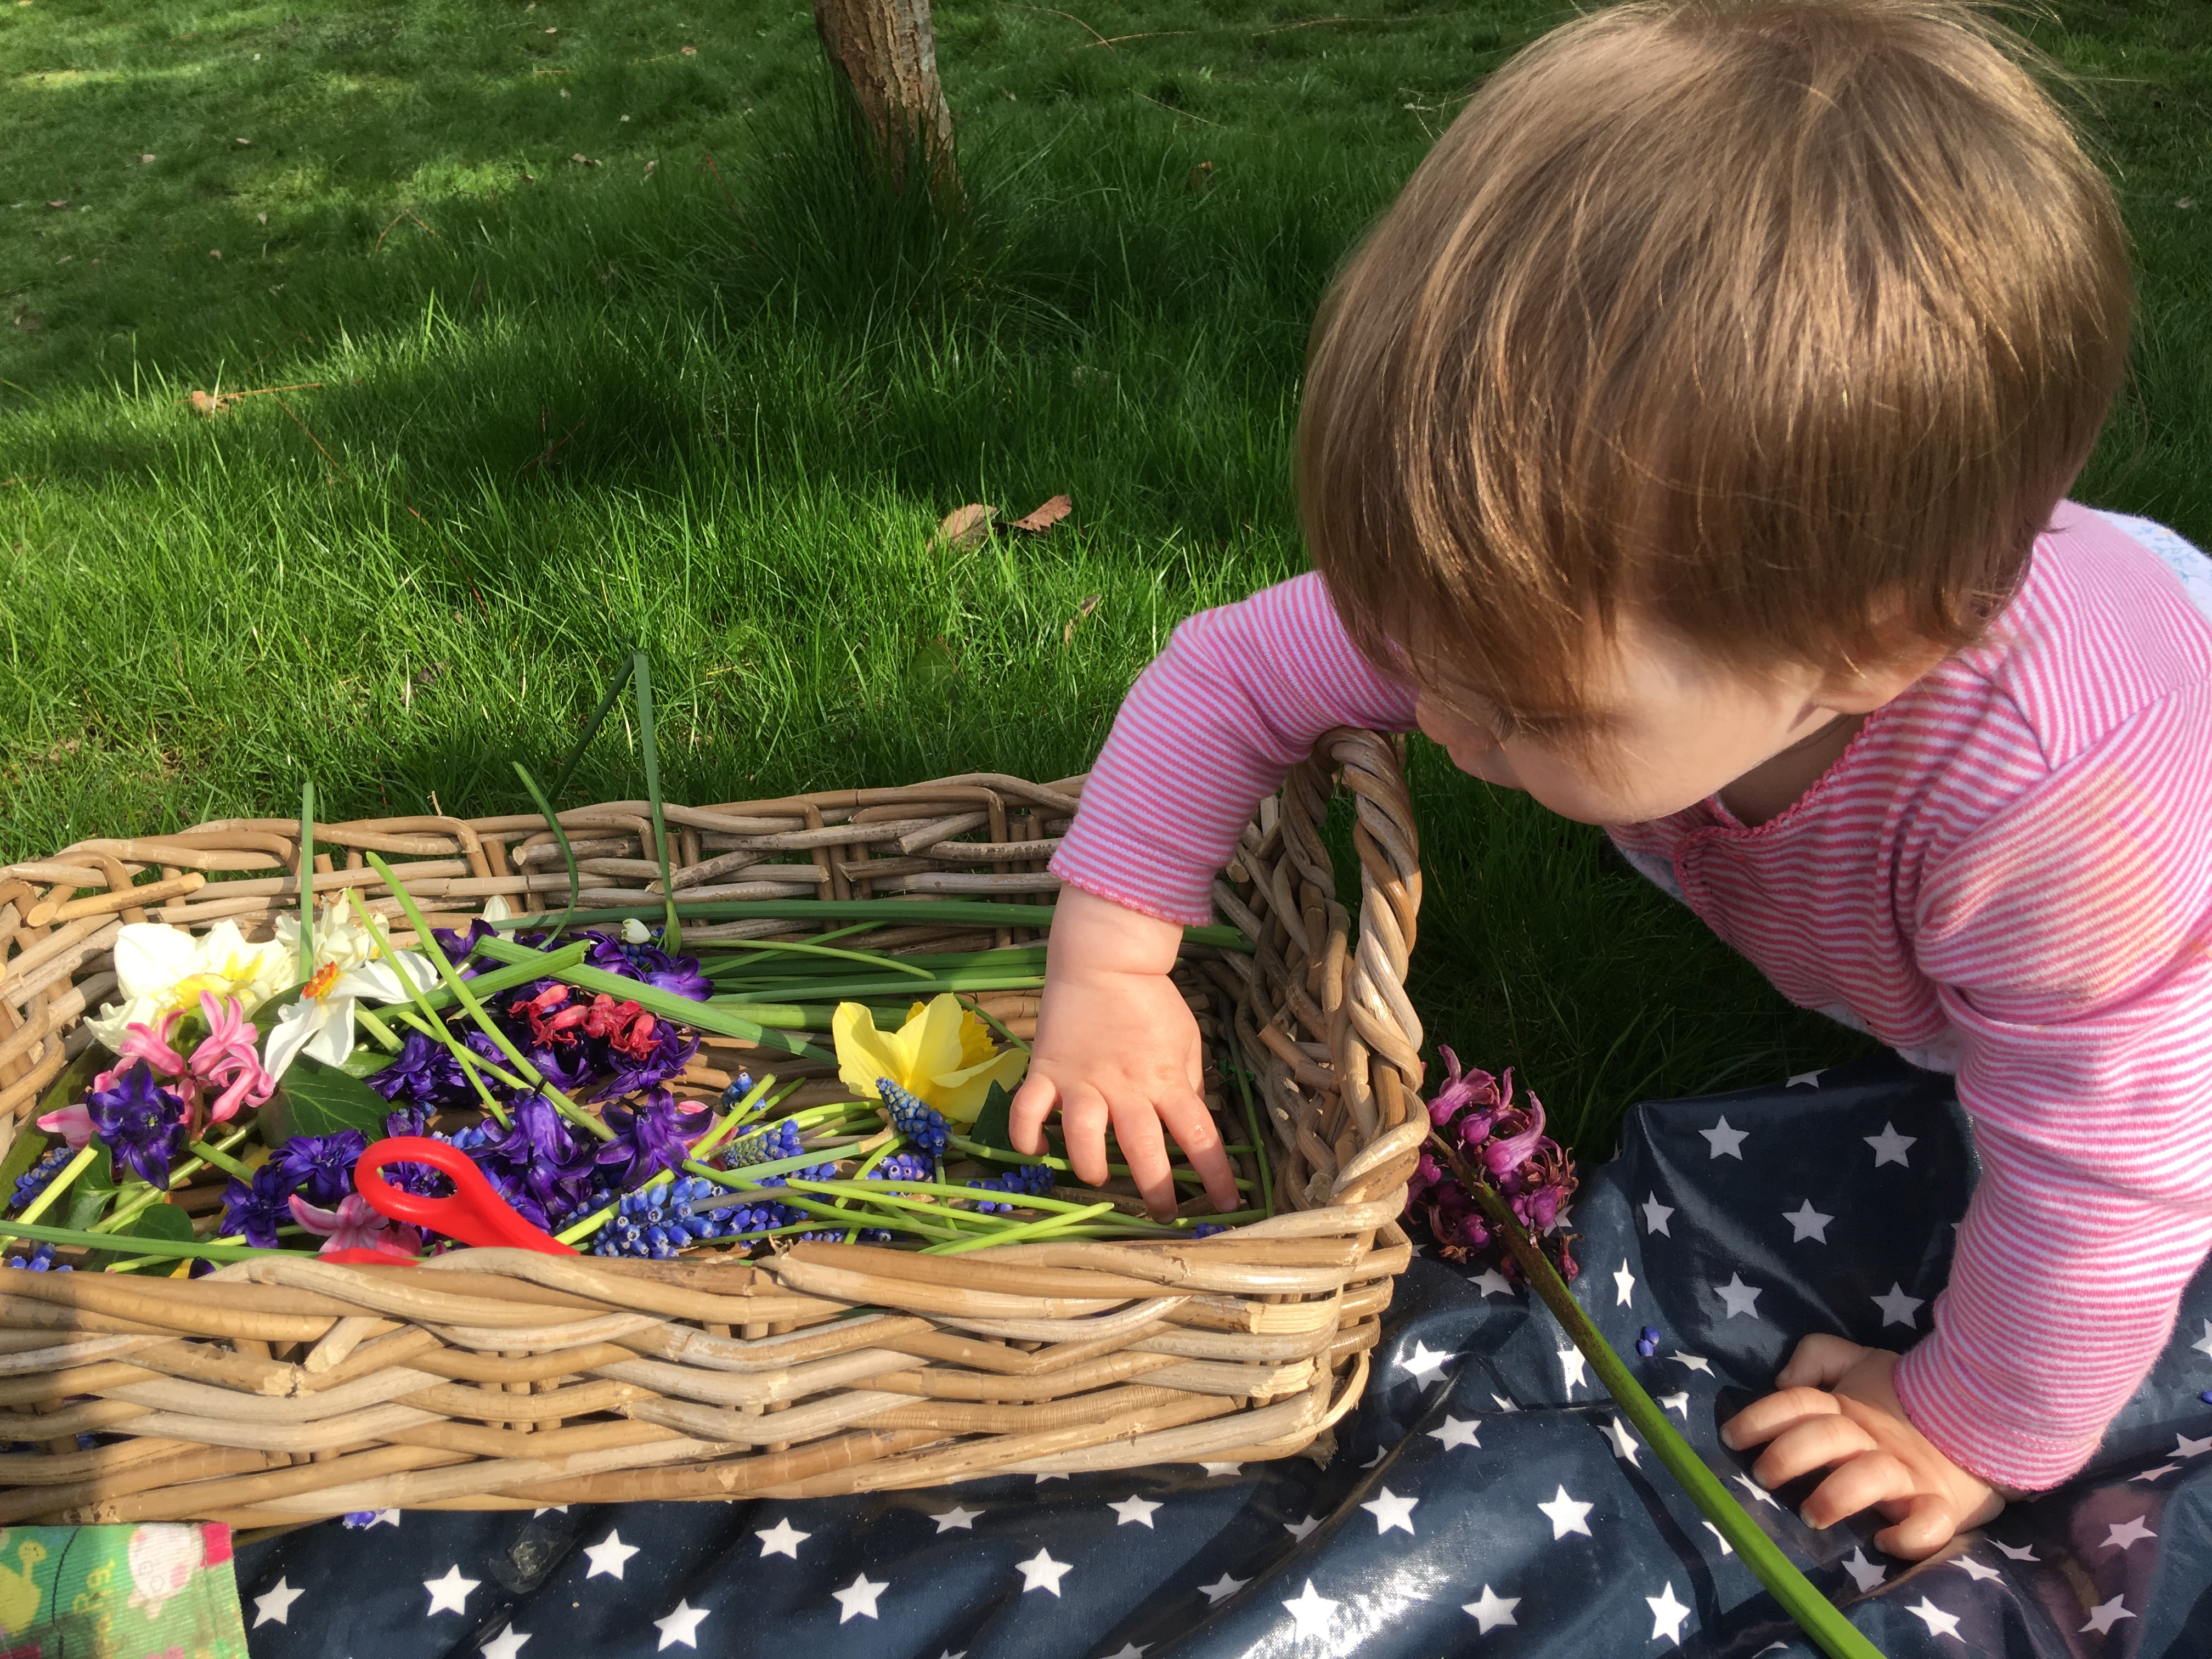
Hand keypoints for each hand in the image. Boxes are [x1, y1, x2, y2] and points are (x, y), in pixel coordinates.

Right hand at [1009, 886, 1240, 1221]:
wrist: (1105, 958)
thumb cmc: (1152, 1001)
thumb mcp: (1188, 1040)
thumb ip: (1188, 1084)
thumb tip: (1192, 1122)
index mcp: (1167, 1080)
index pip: (1199, 1137)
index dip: (1216, 1176)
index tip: (1228, 1204)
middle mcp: (1126, 1088)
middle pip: (1144, 1152)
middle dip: (1158, 1191)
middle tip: (1165, 1213)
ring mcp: (1082, 1082)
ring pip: (1084, 1140)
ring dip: (1092, 1168)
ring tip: (1099, 1178)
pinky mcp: (1046, 1071)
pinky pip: (1028, 1113)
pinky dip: (1027, 1138)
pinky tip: (1037, 1151)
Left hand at [1720, 1334, 2015, 1559]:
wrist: (1987, 1417)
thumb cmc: (1907, 1398)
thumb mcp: (1861, 1364)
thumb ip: (1819, 1358)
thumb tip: (1782, 1380)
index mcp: (1850, 1407)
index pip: (1798, 1402)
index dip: (1761, 1416)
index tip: (1731, 1437)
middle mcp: (1874, 1439)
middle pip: (1826, 1436)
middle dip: (1790, 1454)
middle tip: (1764, 1476)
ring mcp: (1909, 1474)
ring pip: (1871, 1478)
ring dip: (1838, 1494)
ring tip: (1813, 1515)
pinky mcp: (1943, 1505)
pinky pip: (1931, 1524)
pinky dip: (1911, 1535)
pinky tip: (1888, 1542)